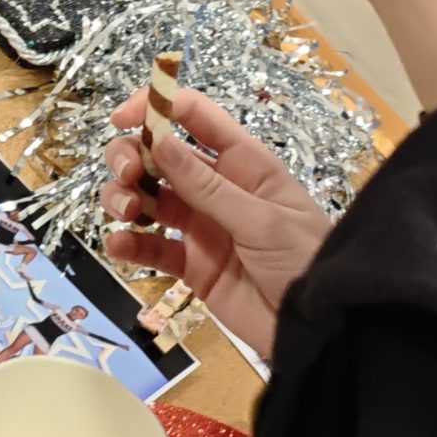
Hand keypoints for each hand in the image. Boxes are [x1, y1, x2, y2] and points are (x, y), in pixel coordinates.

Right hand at [101, 86, 329, 356]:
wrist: (318, 329)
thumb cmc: (305, 260)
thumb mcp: (260, 219)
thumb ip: (206, 185)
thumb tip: (158, 141)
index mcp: (243, 162)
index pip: (195, 116)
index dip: (156, 107)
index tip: (121, 118)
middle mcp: (216, 187)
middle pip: (159, 154)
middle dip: (131, 157)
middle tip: (127, 177)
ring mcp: (200, 226)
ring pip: (147, 197)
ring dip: (124, 197)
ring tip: (126, 213)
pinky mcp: (189, 265)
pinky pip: (151, 246)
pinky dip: (129, 242)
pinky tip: (118, 244)